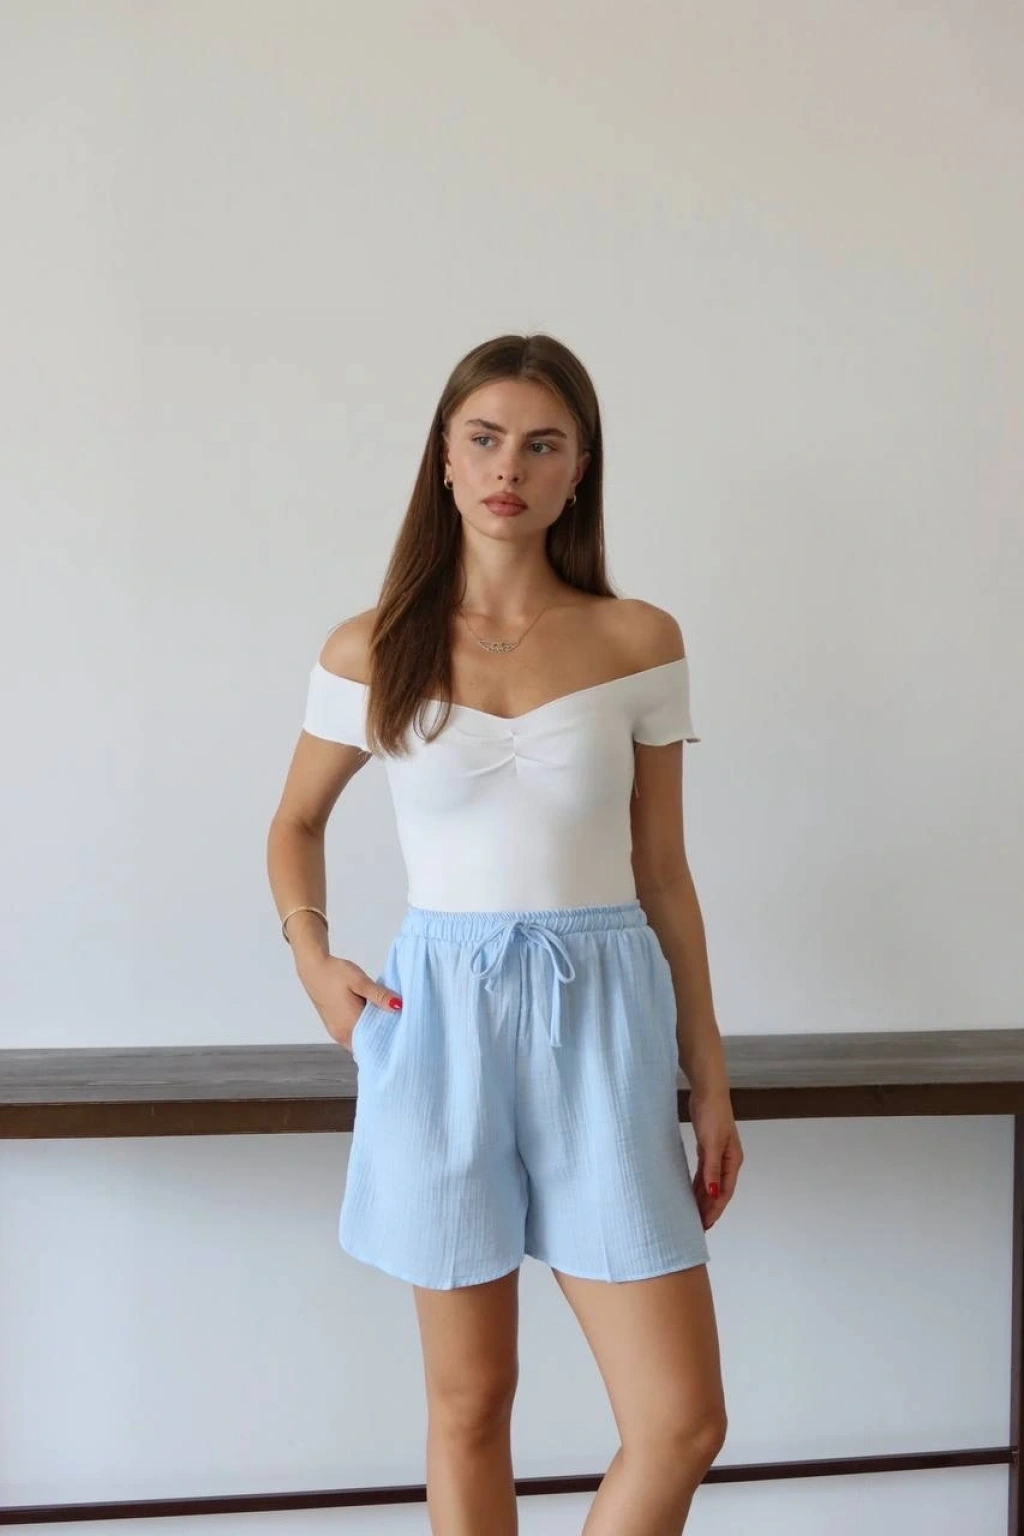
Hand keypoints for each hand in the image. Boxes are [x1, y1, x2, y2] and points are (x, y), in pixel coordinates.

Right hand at [298, 953, 401, 1052]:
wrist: (313, 968)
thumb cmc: (335, 973)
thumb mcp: (360, 981)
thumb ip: (380, 996)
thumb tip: (400, 1006)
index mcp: (350, 1026)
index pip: (374, 1046)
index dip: (389, 1043)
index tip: (403, 1035)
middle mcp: (342, 1035)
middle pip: (367, 1046)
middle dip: (382, 1039)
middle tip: (400, 1027)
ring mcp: (337, 1032)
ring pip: (360, 1042)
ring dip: (372, 1034)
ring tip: (388, 1021)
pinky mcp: (335, 1027)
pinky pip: (353, 1036)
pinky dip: (364, 1030)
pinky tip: (372, 1018)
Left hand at [688, 1088, 742, 1230]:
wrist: (708, 1091)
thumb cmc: (712, 1115)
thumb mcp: (712, 1144)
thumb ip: (712, 1169)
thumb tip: (712, 1194)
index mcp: (733, 1161)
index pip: (725, 1192)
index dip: (715, 1209)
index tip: (706, 1224)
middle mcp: (728, 1160)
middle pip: (718, 1190)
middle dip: (709, 1208)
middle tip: (697, 1226)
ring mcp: (718, 1154)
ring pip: (710, 1182)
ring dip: (703, 1198)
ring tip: (693, 1214)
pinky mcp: (707, 1148)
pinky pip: (704, 1172)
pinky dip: (698, 1184)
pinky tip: (691, 1192)